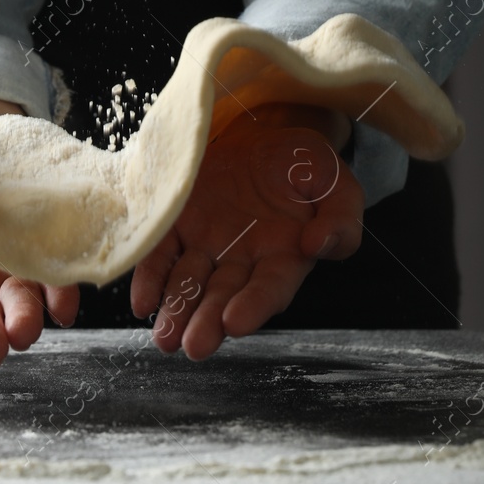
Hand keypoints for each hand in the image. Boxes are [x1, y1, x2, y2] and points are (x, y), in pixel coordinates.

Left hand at [130, 110, 363, 359]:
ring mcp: (207, 244)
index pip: (270, 287)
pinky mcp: (178, 226)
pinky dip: (150, 278)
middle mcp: (243, 260)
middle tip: (194, 345)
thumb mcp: (338, 185)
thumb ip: (341, 219)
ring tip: (165, 336)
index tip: (236, 322)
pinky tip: (143, 301)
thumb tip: (319, 244)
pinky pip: (161, 255)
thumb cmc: (306, 168)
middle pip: (223, 296)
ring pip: (189, 283)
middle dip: (207, 322)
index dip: (254, 305)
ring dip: (176, 310)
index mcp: (285, 256)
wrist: (265, 137)